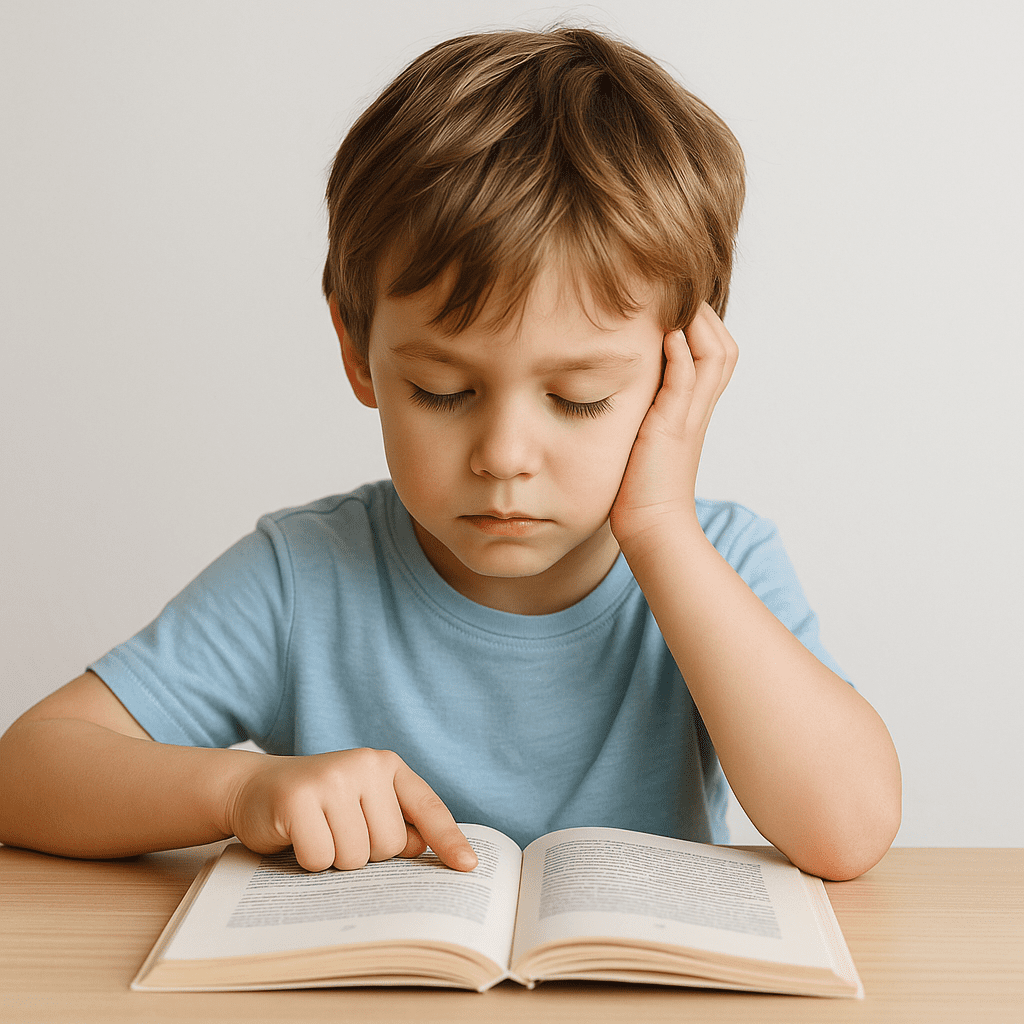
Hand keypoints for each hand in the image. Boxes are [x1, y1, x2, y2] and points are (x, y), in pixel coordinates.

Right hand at [226, 747, 477, 871]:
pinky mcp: (298, 799)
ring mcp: (331, 778)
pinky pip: (321, 859)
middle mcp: (363, 765)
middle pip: (389, 845)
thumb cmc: (317, 805)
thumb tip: (422, 849)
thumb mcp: (361, 805)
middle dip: (365, 853)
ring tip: (317, 832)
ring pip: (356, 856)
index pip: (427, 807)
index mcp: (386, 765)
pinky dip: (308, 861)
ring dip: (335, 859)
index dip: (448, 840)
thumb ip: (395, 822)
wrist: (254, 788)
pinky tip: (296, 836)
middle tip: (337, 832)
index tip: (467, 867)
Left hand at [609, 302, 737, 548]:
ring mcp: (688, 418)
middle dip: (705, 316)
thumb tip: (630, 385)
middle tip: (679, 294)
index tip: (674, 304)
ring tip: (677, 305)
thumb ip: (647, 409)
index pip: (714, 354)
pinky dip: (682, 356)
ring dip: (698, 326)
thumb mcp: (646, 436)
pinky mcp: (672, 428)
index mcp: (693, 410)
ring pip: (714, 357)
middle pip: (724, 348)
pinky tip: (669, 336)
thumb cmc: (641, 488)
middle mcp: (697, 410)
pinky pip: (686, 383)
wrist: (651, 527)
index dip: (702, 326)